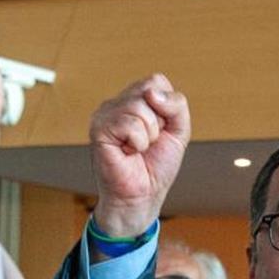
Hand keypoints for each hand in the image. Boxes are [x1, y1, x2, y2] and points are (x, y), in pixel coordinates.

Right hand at [89, 74, 190, 236]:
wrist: (141, 197)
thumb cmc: (155, 167)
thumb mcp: (179, 131)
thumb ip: (176, 105)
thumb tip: (151, 93)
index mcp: (133, 100)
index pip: (156, 81)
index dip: (166, 108)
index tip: (159, 132)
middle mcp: (116, 104)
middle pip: (149, 91)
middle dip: (159, 123)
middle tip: (147, 143)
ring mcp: (104, 115)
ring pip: (140, 107)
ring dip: (148, 135)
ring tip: (137, 149)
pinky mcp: (99, 129)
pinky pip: (131, 124)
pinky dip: (138, 142)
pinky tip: (127, 152)